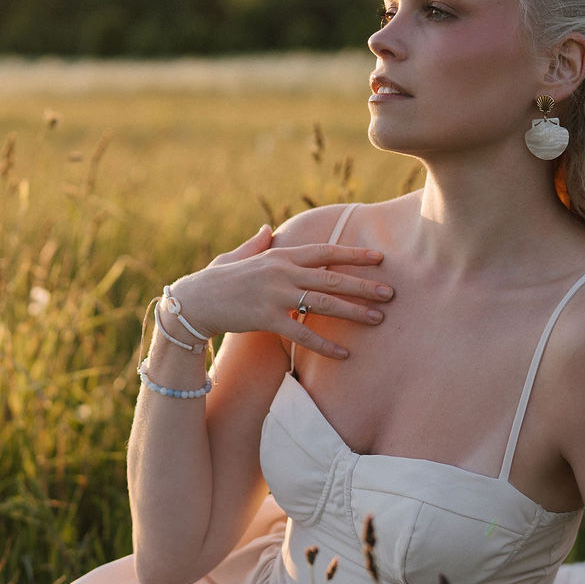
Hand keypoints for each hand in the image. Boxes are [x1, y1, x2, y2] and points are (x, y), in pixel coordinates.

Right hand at [166, 223, 392, 360]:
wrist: (192, 301)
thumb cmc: (215, 279)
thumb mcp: (236, 256)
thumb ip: (256, 244)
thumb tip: (267, 230)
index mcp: (280, 256)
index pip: (325, 251)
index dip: (354, 254)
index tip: (380, 259)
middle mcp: (282, 272)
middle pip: (332, 278)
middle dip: (365, 285)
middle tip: (391, 293)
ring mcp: (275, 295)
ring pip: (324, 303)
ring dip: (354, 312)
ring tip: (379, 319)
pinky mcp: (267, 318)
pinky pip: (303, 333)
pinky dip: (325, 344)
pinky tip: (345, 353)